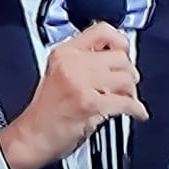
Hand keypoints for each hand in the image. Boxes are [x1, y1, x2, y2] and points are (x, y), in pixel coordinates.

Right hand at [0, 23, 148, 168]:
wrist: (31, 138)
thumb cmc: (45, 112)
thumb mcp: (58, 73)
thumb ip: (83, 61)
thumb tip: (116, 57)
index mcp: (64, 52)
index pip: (102, 31)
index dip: (120, 41)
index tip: (125, 51)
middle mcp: (72, 64)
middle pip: (120, 56)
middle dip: (129, 73)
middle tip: (126, 84)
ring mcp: (80, 83)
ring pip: (126, 78)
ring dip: (132, 91)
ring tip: (127, 98)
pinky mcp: (90, 104)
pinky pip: (126, 102)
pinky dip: (136, 109)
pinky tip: (136, 112)